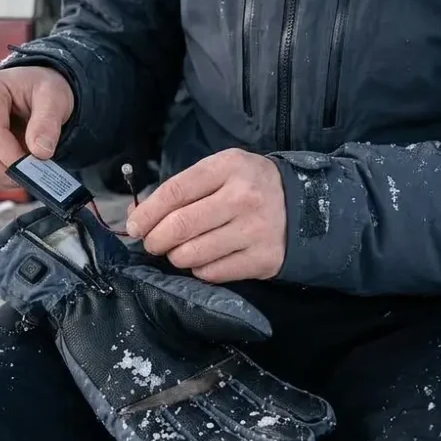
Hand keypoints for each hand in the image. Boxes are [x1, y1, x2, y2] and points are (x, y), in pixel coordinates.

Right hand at [0, 66, 74, 189]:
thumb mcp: (54, 97)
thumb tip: (40, 152)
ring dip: (2, 178)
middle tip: (34, 175)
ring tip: (28, 171)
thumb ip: (48, 122)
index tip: (37, 165)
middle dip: (7, 171)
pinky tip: (16, 168)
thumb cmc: (41, 89)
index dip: (14, 157)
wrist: (35, 90)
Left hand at [125, 149, 286, 282]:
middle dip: (155, 239)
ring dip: (176, 256)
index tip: (134, 227)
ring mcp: (254, 230)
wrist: (306, 206)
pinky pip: (213, 272)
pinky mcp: (263, 259)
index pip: (174, 192)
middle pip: (179, 226)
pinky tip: (204, 259)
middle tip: (152, 243)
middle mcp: (242, 197)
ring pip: (192, 254)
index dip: (147, 213)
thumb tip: (138, 216)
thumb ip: (181, 189)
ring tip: (180, 251)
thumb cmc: (250, 186)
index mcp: (227, 167)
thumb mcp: (221, 171)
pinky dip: (199, 269)